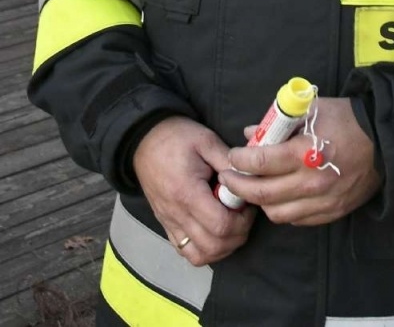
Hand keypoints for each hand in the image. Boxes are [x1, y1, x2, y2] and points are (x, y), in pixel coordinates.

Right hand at [132, 116, 252, 266]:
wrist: (143, 140)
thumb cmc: (176, 137)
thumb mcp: (206, 140)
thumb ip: (229, 161)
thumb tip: (249, 179)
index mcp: (187, 193)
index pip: (221, 225)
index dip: (242, 221)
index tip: (247, 205)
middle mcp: (176, 214)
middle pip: (213, 246)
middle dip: (237, 236)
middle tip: (243, 215)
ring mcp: (169, 222)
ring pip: (200, 256)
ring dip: (222, 247)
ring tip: (230, 225)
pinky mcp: (166, 225)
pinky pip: (186, 251)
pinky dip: (205, 249)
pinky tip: (213, 231)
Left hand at [218, 97, 380, 225]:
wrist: (386, 142)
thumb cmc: (346, 120)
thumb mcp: (311, 110)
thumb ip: (278, 123)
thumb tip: (251, 133)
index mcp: (304, 153)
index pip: (259, 162)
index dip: (238, 160)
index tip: (232, 156)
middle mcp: (311, 182)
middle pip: (261, 193)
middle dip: (238, 186)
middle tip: (228, 178)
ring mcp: (322, 201)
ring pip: (276, 212)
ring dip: (260, 202)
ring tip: (254, 189)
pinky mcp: (332, 213)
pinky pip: (297, 220)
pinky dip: (283, 210)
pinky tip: (279, 197)